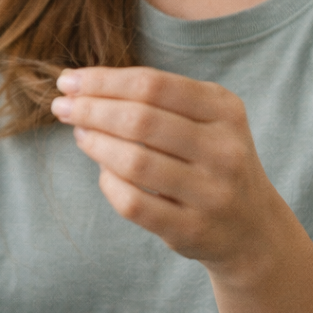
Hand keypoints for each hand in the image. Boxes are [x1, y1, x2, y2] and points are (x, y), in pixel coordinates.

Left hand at [51, 67, 283, 281]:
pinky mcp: (192, 231)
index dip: (102, 81)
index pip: (152, 84)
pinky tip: (103, 171)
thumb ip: (155, 95)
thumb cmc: (210, 156)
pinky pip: (133, 203)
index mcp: (224, 110)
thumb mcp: (204, 116)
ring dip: (94, 144)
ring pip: (134, 162)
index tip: (68, 81)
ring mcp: (211, 194)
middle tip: (61, 107)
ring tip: (78, 133)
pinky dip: (108, 183)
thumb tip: (82, 85)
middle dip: (90, 109)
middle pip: (140, 120)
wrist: (252, 229)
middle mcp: (224, 150)